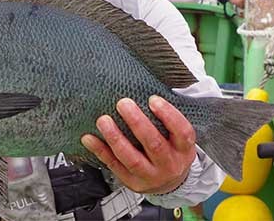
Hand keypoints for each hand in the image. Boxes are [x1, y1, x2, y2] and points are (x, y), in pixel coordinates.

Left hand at [81, 96, 195, 194]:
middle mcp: (170, 165)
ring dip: (115, 138)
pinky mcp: (133, 183)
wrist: (171, 185)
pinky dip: (100, 151)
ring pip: (132, 158)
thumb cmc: (171, 150)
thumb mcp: (177, 137)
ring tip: (103, 120)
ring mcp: (151, 176)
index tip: (153, 99)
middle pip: (154, 144)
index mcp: (184, 150)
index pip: (182, 132)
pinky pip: (114, 166)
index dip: (168, 115)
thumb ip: (166, 119)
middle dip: (137, 123)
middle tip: (122, 104)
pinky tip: (89, 138)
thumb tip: (144, 88)